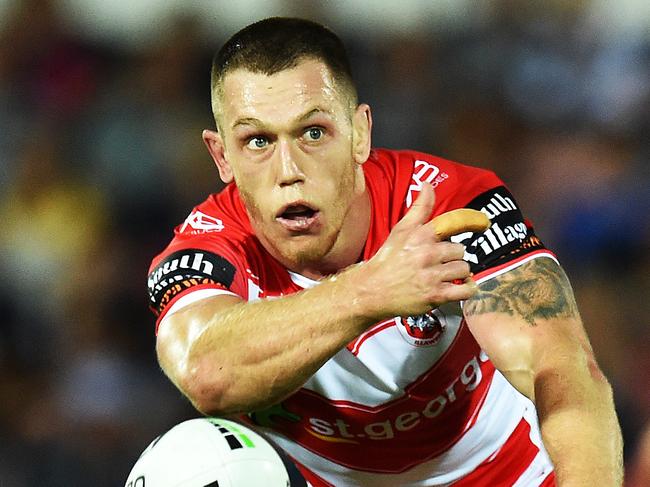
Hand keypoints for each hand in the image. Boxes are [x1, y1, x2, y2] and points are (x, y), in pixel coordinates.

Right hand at [351, 184, 485, 320]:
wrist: (372, 290)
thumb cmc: (388, 259)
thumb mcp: (401, 230)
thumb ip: (419, 208)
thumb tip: (428, 184)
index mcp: (420, 235)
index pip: (454, 222)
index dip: (474, 221)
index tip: (484, 223)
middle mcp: (427, 253)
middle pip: (460, 250)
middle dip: (453, 256)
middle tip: (439, 262)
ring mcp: (432, 275)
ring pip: (464, 269)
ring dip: (457, 274)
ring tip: (443, 276)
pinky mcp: (435, 295)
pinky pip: (465, 290)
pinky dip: (466, 290)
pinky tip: (459, 288)